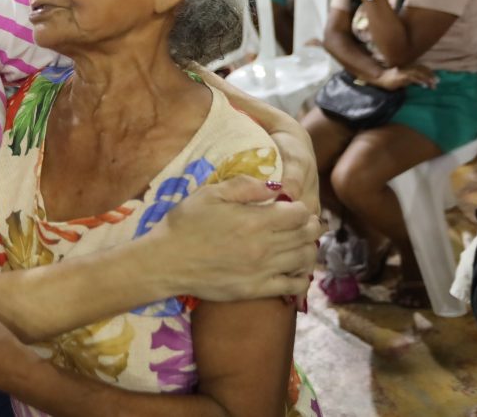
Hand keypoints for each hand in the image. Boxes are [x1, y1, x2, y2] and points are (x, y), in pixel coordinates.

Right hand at [150, 177, 321, 301]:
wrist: (166, 261)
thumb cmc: (184, 223)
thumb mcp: (210, 193)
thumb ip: (245, 187)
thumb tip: (275, 186)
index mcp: (255, 220)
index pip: (299, 213)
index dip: (302, 207)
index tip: (294, 206)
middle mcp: (265, 247)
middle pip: (306, 235)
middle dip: (311, 225)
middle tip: (305, 222)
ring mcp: (262, 271)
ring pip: (304, 259)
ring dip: (309, 248)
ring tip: (302, 243)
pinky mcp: (256, 290)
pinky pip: (293, 287)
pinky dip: (302, 277)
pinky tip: (296, 269)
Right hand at [372, 65, 437, 90]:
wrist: (379, 78)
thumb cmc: (390, 79)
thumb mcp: (403, 78)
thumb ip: (409, 79)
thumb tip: (417, 82)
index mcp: (409, 67)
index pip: (422, 68)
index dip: (429, 72)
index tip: (435, 78)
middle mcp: (408, 67)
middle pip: (422, 70)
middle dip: (431, 76)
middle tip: (438, 82)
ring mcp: (405, 71)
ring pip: (419, 74)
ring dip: (427, 79)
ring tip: (433, 85)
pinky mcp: (402, 76)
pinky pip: (413, 78)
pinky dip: (419, 81)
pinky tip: (424, 86)